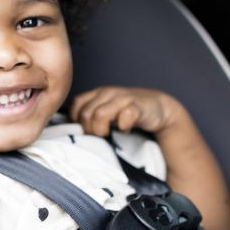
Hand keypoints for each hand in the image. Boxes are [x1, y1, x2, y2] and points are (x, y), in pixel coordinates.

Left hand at [69, 86, 183, 135]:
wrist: (158, 107)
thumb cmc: (128, 112)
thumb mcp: (107, 111)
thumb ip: (90, 117)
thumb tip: (71, 132)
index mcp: (98, 94)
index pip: (77, 104)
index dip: (77, 121)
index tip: (86, 130)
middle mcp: (108, 93)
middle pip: (86, 113)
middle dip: (89, 130)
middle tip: (99, 136)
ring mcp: (123, 98)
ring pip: (100, 114)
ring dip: (101, 129)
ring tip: (108, 134)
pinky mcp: (138, 106)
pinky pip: (126, 114)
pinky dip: (123, 125)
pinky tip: (125, 130)